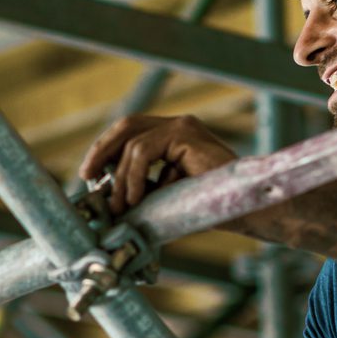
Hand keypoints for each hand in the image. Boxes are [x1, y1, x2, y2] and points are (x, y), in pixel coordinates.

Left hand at [79, 114, 235, 215]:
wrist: (249, 211)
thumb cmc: (211, 209)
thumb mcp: (165, 197)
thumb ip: (142, 190)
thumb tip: (106, 198)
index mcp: (174, 137)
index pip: (130, 133)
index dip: (105, 150)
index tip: (89, 175)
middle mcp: (179, 126)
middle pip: (126, 126)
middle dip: (101, 151)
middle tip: (87, 177)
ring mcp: (183, 127)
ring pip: (132, 143)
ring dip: (119, 177)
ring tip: (120, 205)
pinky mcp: (185, 134)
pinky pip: (144, 150)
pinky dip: (132, 176)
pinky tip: (134, 197)